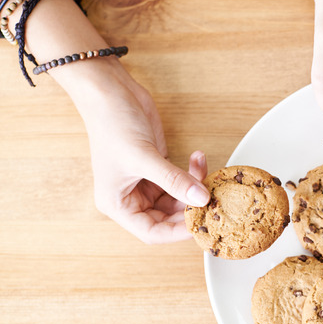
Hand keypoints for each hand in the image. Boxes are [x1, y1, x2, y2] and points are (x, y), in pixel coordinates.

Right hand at [74, 62, 209, 243]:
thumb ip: (173, 180)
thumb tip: (201, 199)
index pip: (152, 232)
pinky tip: (199, 159)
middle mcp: (131, 197)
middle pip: (169, 218)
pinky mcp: (159, 168)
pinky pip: (182, 180)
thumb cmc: (111, 124)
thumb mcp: (143, 156)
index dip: (177, 232)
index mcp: (118, 204)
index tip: (201, 224)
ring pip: (179, 199)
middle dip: (191, 208)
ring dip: (195, 188)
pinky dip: (193, 173)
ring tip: (206, 173)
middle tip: (212, 198)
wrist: (110, 91)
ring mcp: (146, 183)